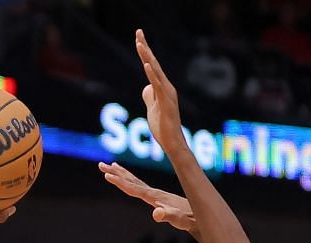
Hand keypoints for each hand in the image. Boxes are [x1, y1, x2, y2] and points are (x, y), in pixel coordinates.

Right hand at [99, 162, 196, 232]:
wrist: (203, 218)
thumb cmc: (191, 221)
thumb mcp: (180, 221)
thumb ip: (169, 216)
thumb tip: (156, 213)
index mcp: (155, 197)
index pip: (134, 188)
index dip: (120, 181)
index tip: (107, 174)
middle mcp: (154, 193)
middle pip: (132, 181)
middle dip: (116, 173)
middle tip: (101, 165)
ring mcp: (157, 195)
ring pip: (135, 182)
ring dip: (122, 174)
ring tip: (110, 166)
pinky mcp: (160, 198)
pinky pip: (141, 187)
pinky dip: (132, 182)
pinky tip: (129, 180)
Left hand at [134, 30, 184, 156]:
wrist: (172, 142)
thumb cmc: (163, 126)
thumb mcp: (152, 107)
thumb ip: (150, 95)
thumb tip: (147, 86)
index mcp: (162, 87)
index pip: (151, 65)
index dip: (144, 51)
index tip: (138, 37)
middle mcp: (166, 86)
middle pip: (153, 63)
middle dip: (145, 47)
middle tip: (138, 31)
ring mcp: (167, 94)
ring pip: (155, 71)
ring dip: (147, 57)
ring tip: (140, 44)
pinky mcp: (166, 102)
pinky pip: (158, 86)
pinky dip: (152, 74)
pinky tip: (147, 64)